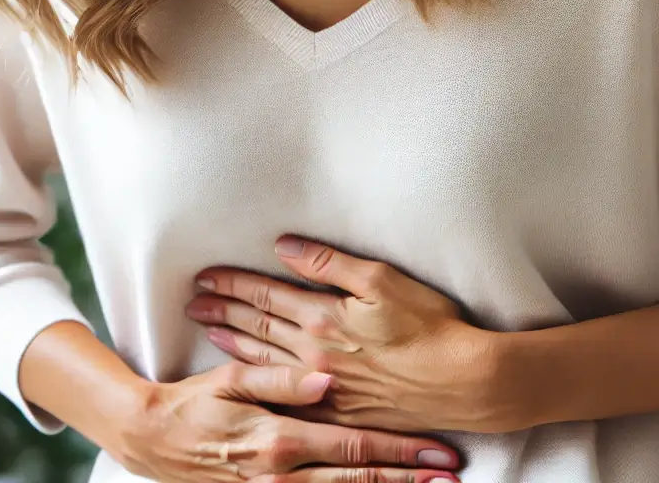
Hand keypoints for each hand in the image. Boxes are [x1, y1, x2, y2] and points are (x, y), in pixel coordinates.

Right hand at [118, 362, 463, 482]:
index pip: (354, 448)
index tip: (437, 451)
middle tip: (449, 475)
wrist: (151, 441)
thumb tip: (326, 379)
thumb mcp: (231, 381)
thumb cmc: (193, 403)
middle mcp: (282, 475)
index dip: (399, 452)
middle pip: (358, 481)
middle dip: (407, 479)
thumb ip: (281, 380)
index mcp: (280, 438)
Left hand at [186, 236, 514, 434]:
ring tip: (208, 329)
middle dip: (223, 310)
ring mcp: (325, 388)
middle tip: (193, 301)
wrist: (465, 382)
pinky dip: (260, 381)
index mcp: (324, 319)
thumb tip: (285, 246)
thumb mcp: (380, 279)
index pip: (266, 294)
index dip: (234, 282)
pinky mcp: (340, 413)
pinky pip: (286, 396)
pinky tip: (248, 376)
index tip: (206, 275)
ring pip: (264, 361)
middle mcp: (315, 356)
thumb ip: (327, 263)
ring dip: (234, 342)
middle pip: (258, 327)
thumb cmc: (430, 325)